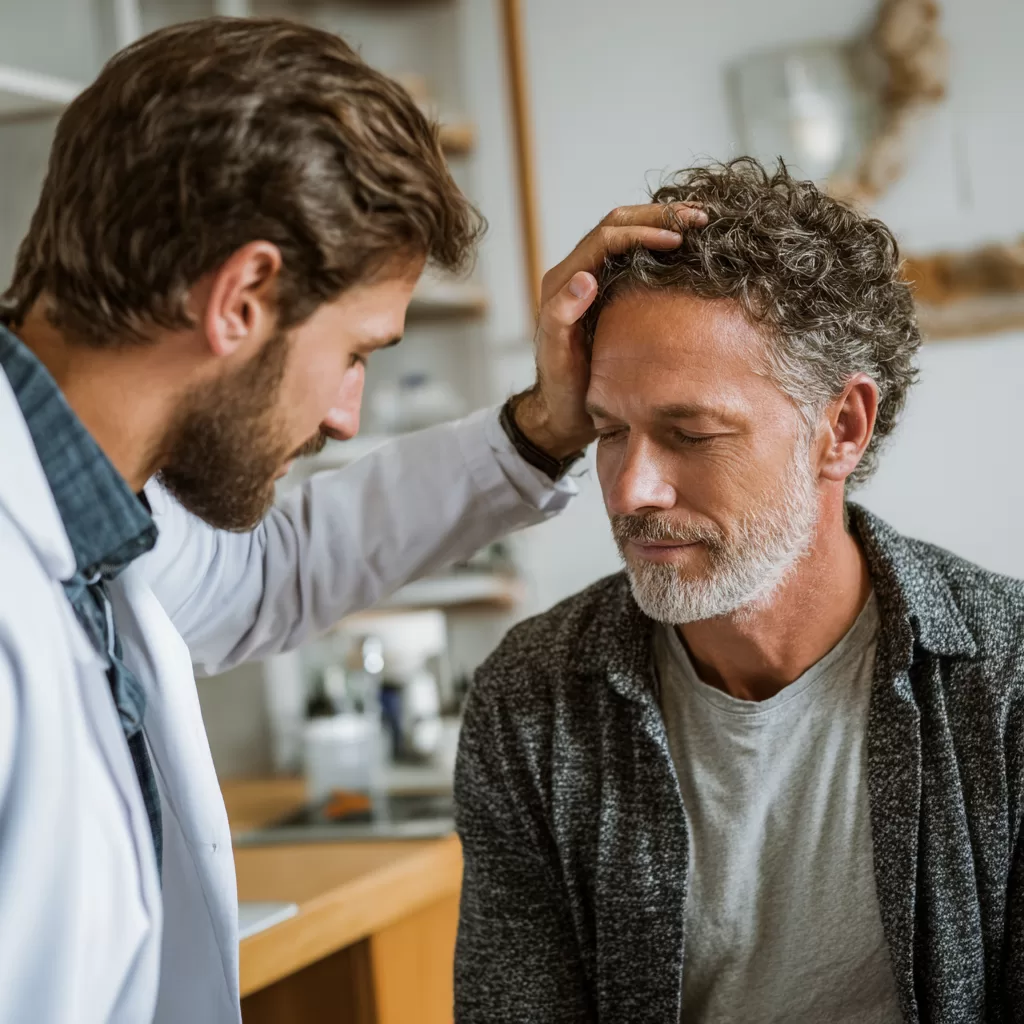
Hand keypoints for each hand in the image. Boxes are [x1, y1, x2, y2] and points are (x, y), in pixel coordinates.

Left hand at [513, 203, 707, 458]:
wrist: (562, 410)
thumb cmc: (562, 389)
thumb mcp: (558, 356)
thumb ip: (562, 316)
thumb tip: (585, 278)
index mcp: (562, 283)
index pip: (605, 238)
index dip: (642, 232)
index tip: (677, 240)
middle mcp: (575, 274)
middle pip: (616, 224)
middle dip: (657, 215)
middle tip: (699, 216)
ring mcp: (591, 280)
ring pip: (626, 233)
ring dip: (660, 222)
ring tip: (699, 221)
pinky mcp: (605, 291)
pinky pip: (631, 254)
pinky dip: (658, 242)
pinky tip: (687, 247)